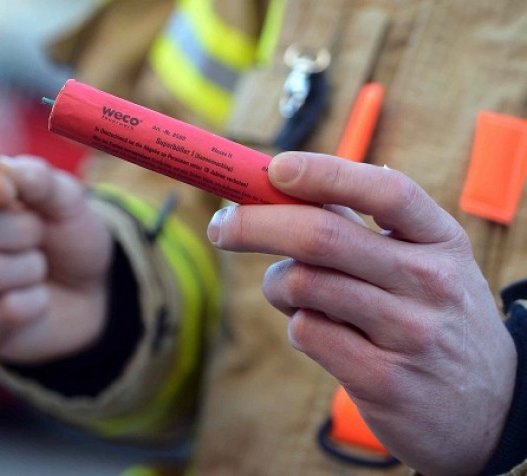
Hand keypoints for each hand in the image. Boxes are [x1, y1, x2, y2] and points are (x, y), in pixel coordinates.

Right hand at [0, 156, 113, 363]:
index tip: (8, 194)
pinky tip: (35, 299)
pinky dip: (27, 305)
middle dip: (17, 232)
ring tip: (38, 267)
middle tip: (39, 235)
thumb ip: (38, 179)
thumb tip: (1, 168)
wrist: (89, 287)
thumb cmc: (66, 235)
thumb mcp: (66, 200)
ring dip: (28, 269)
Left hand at [207, 152, 516, 475]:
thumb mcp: (423, 265)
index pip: (386, 192)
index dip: (325, 173)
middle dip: (256, 224)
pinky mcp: (383, 379)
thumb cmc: (435, 319)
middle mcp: (430, 282)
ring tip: (289, 292)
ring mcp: (409, 333)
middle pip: (322, 237)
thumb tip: (283, 189)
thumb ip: (360, 231)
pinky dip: (295, 324)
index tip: (275, 167)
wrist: (489, 409)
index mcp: (442, 240)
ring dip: (276, 284)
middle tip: (223, 225)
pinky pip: (306, 332)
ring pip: (303, 285)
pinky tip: (317, 330)